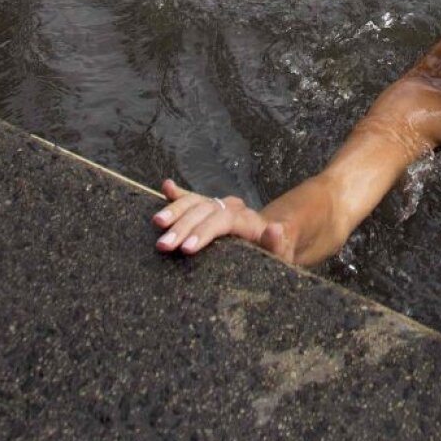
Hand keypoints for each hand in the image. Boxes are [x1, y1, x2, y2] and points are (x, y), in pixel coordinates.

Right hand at [151, 178, 288, 259]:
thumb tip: (274, 228)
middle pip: (204, 210)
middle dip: (182, 227)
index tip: (187, 248)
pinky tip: (166, 188)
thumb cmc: (278, 252)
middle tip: (164, 245)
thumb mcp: (283, 253)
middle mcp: (233, 207)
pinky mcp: (211, 210)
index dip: (204, 232)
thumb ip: (278, 243)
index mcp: (248, 219)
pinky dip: (179, 194)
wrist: (278, 239)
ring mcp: (220, 206)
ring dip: (174, 211)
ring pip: (195, 202)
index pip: (223, 220)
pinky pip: (193, 199)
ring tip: (157, 223)